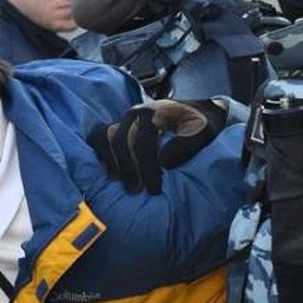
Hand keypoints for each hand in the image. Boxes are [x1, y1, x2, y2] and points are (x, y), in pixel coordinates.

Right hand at [89, 98, 228, 193]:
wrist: (195, 112)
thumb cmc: (199, 125)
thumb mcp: (203, 132)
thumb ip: (187, 144)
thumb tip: (164, 162)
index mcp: (157, 111)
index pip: (143, 142)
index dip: (147, 168)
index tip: (155, 189)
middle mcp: (136, 113)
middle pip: (120, 141)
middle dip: (128, 169)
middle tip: (137, 191)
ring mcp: (125, 119)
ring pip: (105, 137)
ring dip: (113, 163)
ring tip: (125, 185)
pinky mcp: (118, 127)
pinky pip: (99, 137)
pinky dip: (102, 155)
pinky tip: (113, 174)